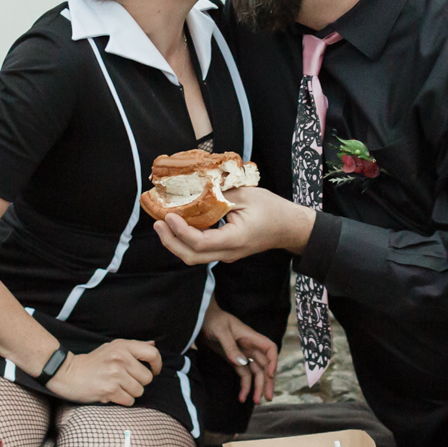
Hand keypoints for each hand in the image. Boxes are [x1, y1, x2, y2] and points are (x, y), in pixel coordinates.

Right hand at [46, 338, 160, 405]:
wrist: (67, 373)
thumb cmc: (92, 362)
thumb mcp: (112, 347)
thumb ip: (133, 347)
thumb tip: (153, 344)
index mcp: (123, 346)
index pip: (153, 353)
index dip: (157, 365)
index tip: (154, 371)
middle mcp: (120, 358)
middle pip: (147, 378)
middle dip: (139, 382)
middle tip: (125, 381)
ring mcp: (115, 374)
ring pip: (139, 391)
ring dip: (130, 393)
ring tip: (116, 387)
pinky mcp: (109, 390)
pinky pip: (129, 400)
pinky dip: (122, 400)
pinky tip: (112, 394)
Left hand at [152, 185, 313, 264]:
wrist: (289, 227)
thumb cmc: (272, 210)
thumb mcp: (246, 195)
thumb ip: (220, 195)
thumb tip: (195, 190)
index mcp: (234, 240)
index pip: (201, 243)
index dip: (181, 232)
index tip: (169, 216)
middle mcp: (228, 253)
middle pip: (192, 257)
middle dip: (170, 241)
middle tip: (157, 222)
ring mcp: (227, 254)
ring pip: (195, 256)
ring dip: (176, 242)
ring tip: (163, 224)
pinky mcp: (225, 250)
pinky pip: (202, 250)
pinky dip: (186, 239)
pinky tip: (180, 224)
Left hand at [199, 301, 279, 403]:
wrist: (201, 319)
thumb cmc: (212, 320)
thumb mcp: (220, 332)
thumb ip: (230, 347)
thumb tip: (241, 363)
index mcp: (250, 337)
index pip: (270, 348)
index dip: (273, 361)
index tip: (270, 374)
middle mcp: (250, 346)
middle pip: (265, 365)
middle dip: (268, 381)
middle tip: (268, 397)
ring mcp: (243, 353)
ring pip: (256, 372)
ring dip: (258, 386)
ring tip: (257, 401)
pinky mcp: (234, 359)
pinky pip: (244, 374)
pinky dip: (244, 386)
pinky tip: (242, 397)